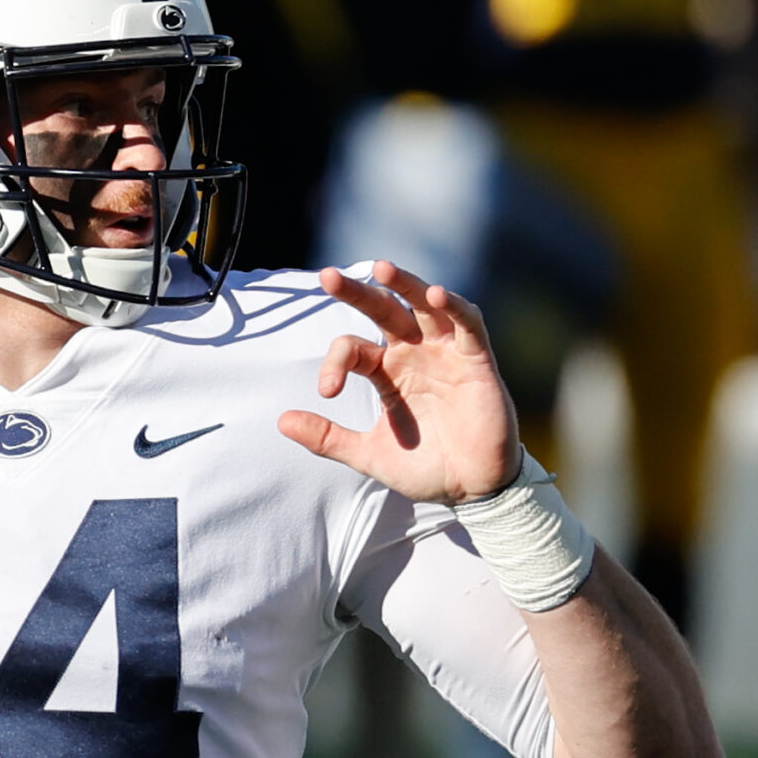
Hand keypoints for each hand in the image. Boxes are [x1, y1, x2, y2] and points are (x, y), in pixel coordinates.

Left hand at [277, 261, 521, 504]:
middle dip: (357, 292)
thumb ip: (328, 438)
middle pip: (383, 311)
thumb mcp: (369, 454)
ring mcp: (445, 353)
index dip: (335, 363)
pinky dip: (454, 307)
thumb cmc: (425, 466)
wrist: (471, 488)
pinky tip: (435, 295)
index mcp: (386, 371)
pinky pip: (467, 324)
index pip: (352, 349)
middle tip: (327, 277)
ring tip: (382, 269)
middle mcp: (413, 354)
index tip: (328, 391)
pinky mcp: (476, 361)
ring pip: (423, 305)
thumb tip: (281, 420)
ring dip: (405, 284)